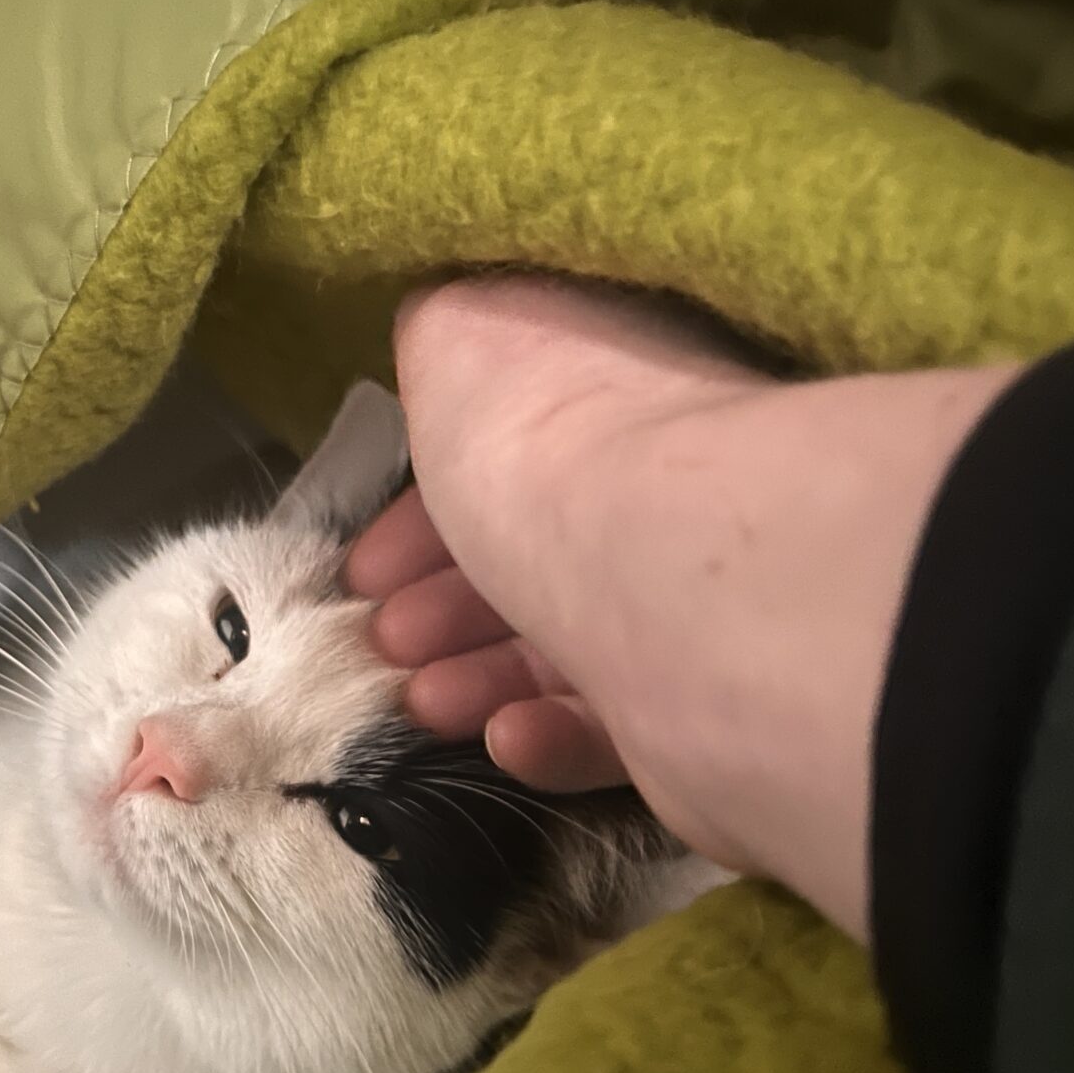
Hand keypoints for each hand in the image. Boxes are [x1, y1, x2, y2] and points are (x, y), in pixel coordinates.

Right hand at [347, 276, 1019, 935]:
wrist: (675, 579)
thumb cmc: (552, 445)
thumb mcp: (460, 339)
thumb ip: (441, 335)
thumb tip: (443, 346)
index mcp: (613, 390)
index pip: (512, 447)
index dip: (422, 508)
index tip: (363, 564)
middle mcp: (662, 489)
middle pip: (532, 552)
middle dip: (440, 603)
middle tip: (380, 641)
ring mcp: (692, 600)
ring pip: (565, 643)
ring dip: (477, 675)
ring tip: (422, 702)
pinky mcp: (710, 703)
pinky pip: (615, 723)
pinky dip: (549, 736)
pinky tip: (506, 737)